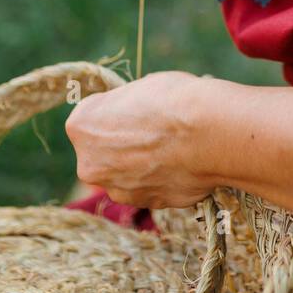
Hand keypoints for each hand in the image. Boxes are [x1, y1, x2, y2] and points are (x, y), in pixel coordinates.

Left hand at [66, 71, 218, 209]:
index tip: (139, 108)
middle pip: (104, 152)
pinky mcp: (147, 205)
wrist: (211, 133)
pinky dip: (163, 179)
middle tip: (156, 131)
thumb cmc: (175, 100)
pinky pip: (151, 189)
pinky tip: (183, 162)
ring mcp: (118, 190)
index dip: (118, 111)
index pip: (92, 117)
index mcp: (80, 127)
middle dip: (124, 144)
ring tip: (175, 147)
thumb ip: (125, 109)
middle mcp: (90, 164)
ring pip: (126, 175)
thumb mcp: (141, 88)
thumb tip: (133, 116)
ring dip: (143, 165)